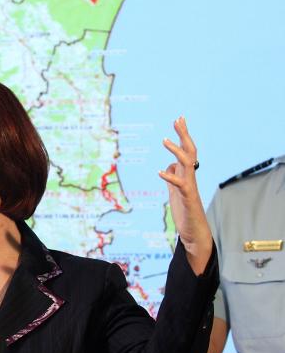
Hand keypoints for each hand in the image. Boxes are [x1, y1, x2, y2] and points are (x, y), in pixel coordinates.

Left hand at [158, 116, 212, 274]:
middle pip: (190, 151)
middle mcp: (190, 178)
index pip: (187, 150)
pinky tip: (160, 172)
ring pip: (187, 164)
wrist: (193, 232)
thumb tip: (169, 165)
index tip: (179, 119)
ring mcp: (190, 187)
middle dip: (183, 135)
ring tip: (164, 140)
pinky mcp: (187, 199)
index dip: (183, 135)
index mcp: (186, 175)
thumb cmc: (185, 212)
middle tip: (178, 119)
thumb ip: (173, 177)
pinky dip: (170, 177)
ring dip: (176, 151)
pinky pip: (180, 185)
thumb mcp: (175, 191)